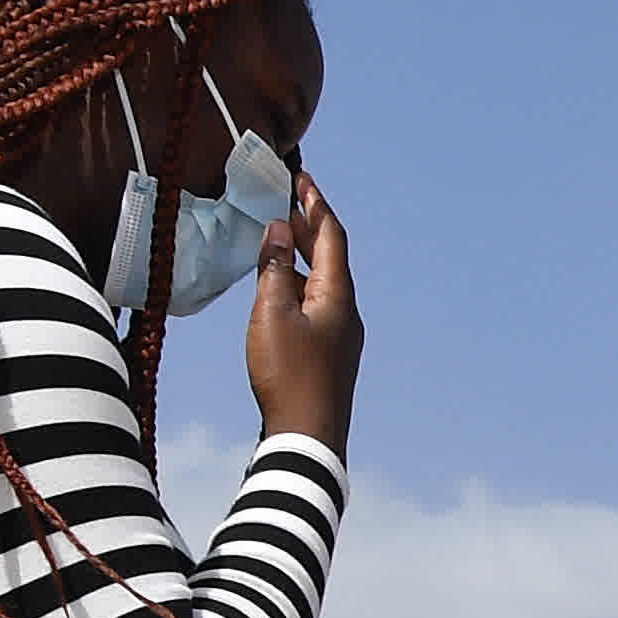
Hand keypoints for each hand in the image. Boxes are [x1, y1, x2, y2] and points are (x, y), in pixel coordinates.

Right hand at [241, 170, 359, 454]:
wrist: (307, 439)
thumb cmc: (288, 375)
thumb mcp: (271, 313)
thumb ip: (272, 268)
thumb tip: (277, 230)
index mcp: (338, 295)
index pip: (331, 236)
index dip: (315, 204)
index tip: (302, 178)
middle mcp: (346, 312)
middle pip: (329, 257)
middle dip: (307, 226)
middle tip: (286, 199)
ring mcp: (340, 336)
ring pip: (320, 283)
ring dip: (299, 256)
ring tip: (275, 236)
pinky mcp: (328, 356)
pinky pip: (314, 306)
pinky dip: (295, 285)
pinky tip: (275, 288)